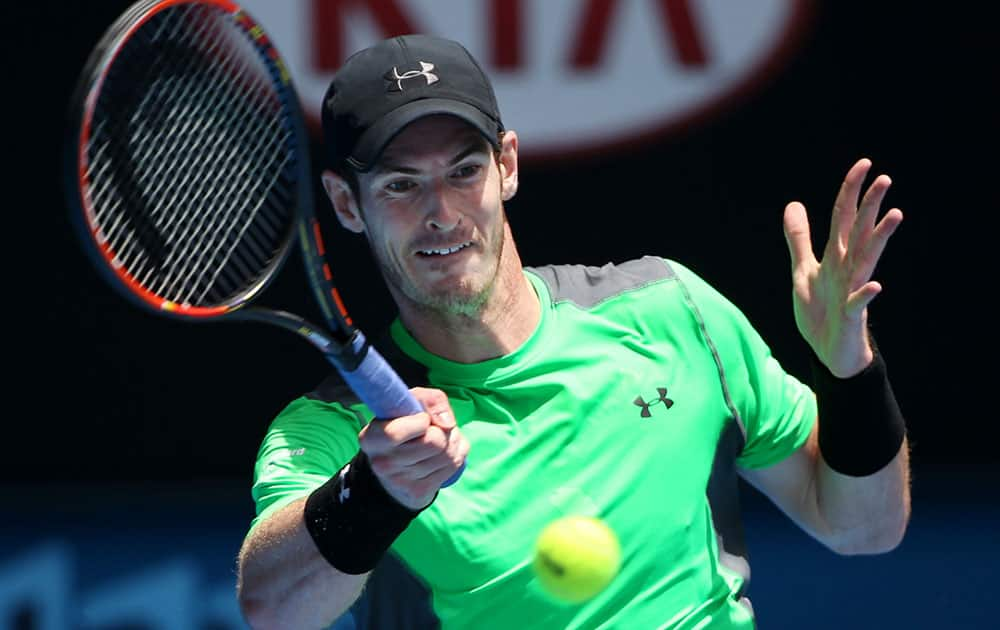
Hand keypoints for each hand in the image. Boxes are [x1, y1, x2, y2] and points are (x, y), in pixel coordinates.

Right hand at [358, 387, 468, 509]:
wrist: (399, 465)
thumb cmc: (406, 424)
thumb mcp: (412, 401)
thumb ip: (431, 400)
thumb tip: (447, 424)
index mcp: (371, 438)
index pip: (396, 432)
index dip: (421, 421)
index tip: (422, 419)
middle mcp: (382, 462)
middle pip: (433, 442)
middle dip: (443, 430)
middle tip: (436, 428)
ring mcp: (400, 481)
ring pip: (447, 454)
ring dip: (452, 441)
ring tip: (440, 440)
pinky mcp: (419, 492)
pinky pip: (453, 466)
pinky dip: (456, 455)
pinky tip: (443, 454)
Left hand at [782, 158, 902, 376]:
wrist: (828, 351)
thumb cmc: (820, 310)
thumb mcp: (803, 271)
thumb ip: (799, 239)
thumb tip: (794, 204)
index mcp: (836, 257)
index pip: (844, 218)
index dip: (851, 192)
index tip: (864, 164)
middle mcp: (847, 269)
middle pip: (859, 232)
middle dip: (870, 206)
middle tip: (885, 178)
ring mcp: (852, 290)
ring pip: (867, 260)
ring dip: (879, 238)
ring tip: (895, 215)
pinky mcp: (851, 315)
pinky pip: (860, 303)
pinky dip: (866, 294)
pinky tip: (875, 285)